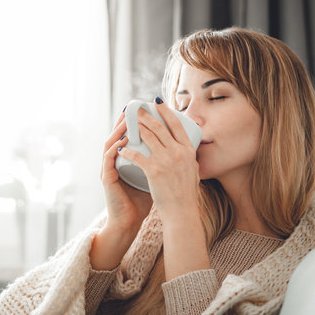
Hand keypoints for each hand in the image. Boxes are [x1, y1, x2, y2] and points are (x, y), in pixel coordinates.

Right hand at [100, 110, 153, 234]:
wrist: (129, 221)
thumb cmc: (142, 201)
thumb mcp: (154, 177)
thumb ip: (162, 165)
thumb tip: (182, 152)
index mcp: (125, 160)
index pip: (128, 136)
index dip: (135, 123)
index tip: (145, 110)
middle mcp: (115, 162)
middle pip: (118, 135)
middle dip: (126, 120)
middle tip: (135, 108)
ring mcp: (109, 169)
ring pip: (110, 143)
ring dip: (118, 130)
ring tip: (128, 119)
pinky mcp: (107, 178)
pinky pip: (109, 159)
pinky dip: (115, 148)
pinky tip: (123, 141)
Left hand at [116, 98, 200, 221]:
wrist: (181, 211)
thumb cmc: (186, 194)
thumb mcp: (193, 171)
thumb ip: (188, 158)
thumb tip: (187, 150)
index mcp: (188, 151)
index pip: (177, 125)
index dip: (166, 111)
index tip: (157, 102)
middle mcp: (178, 152)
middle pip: (160, 127)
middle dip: (146, 115)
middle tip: (138, 109)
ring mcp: (166, 160)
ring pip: (148, 137)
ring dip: (136, 127)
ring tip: (128, 123)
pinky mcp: (154, 170)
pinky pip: (137, 155)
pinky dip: (128, 151)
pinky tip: (121, 148)